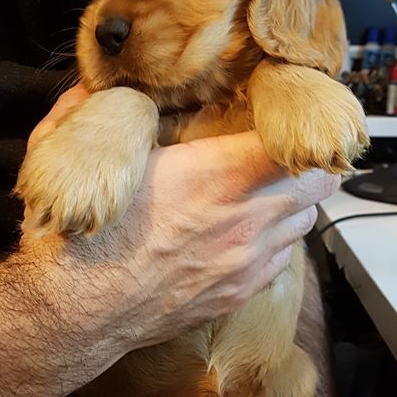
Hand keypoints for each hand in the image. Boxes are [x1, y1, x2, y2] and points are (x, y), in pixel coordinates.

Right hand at [15, 87, 340, 396]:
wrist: (78, 311)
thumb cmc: (86, 233)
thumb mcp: (98, 157)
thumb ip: (110, 113)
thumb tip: (108, 85)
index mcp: (215, 175)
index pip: (294, 144)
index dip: (300, 128)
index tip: (290, 120)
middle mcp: (244, 219)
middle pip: (318, 184)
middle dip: (308, 164)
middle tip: (289, 154)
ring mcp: (246, 261)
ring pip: (304, 222)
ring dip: (292, 205)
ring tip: (265, 195)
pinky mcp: (239, 294)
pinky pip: (283, 261)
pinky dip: (275, 243)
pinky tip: (246, 235)